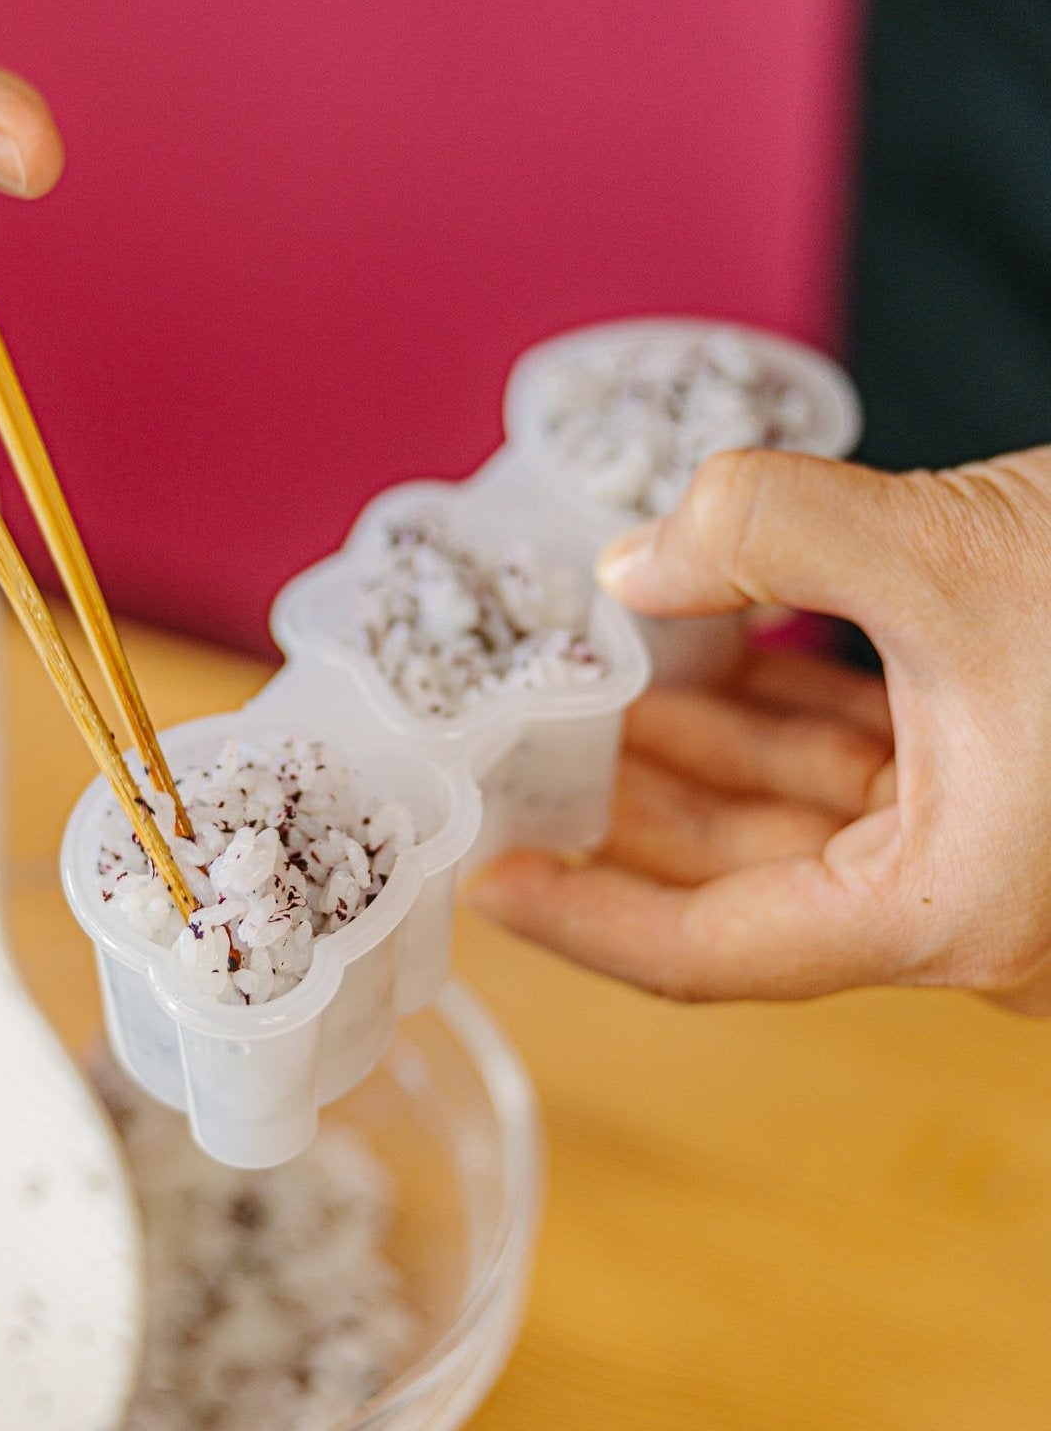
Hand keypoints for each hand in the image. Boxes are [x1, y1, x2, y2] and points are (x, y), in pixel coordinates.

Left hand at [468, 446, 1050, 1013]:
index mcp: (947, 910)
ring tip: (588, 677)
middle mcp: (965, 899)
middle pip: (737, 876)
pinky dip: (779, 704)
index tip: (488, 878)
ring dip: (696, 741)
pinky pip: (863, 760)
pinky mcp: (1017, 774)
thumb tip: (638, 557)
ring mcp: (996, 840)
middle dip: (626, 805)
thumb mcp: (958, 551)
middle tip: (518, 746)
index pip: (708, 952)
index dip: (583, 919)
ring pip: (797, 810)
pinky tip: (705, 642)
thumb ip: (772, 534)